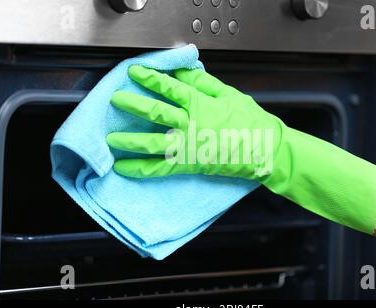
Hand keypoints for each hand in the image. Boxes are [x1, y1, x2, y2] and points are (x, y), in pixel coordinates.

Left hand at [106, 65, 283, 179]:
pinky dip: (140, 169)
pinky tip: (124, 168)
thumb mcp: (229, 94)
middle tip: (116, 100)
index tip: (134, 72)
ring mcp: (188, 146)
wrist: (265, 150)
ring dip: (129, 141)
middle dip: (133, 105)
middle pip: (155, 113)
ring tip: (111, 139)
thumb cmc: (251, 122)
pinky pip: (160, 168)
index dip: (150, 79)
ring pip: (152, 143)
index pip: (169, 88)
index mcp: (201, 104)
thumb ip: (203, 83)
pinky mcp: (189, 164)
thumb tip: (182, 70)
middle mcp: (190, 124)